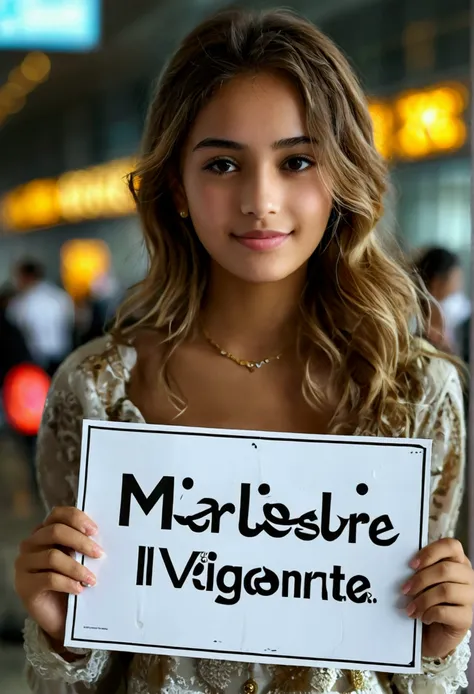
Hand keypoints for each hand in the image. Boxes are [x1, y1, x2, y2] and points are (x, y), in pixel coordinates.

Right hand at [15, 507, 102, 644]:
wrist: (61, 616)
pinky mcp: (24, 585)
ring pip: (52, 556)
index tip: (94, 530)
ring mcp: (24, 564)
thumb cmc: (72, 581)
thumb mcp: (79, 559)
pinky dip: (67, 583)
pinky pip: (48, 579)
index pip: (57, 514)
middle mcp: (31, 544)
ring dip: (76, 567)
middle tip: (99, 553)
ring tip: (92, 579)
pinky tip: (79, 589)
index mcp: (45, 531)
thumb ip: (82, 545)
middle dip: (80, 541)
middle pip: (55, 532)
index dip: (76, 518)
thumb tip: (99, 537)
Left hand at [402, 538, 473, 657]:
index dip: (430, 552)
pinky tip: (423, 617)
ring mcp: (470, 598)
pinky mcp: (467, 618)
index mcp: (458, 562)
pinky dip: (429, 614)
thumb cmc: (426, 600)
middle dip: (420, 579)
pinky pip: (445, 612)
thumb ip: (420, 568)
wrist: (432, 633)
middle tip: (405, 590)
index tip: (411, 564)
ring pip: (445, 590)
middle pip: (446, 569)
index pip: (451, 546)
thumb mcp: (422, 580)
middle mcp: (468, 577)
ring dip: (422, 599)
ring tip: (411, 608)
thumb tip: (403, 562)